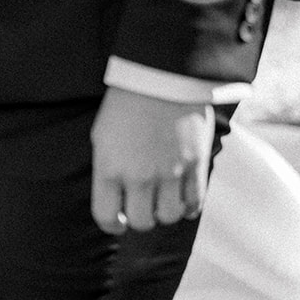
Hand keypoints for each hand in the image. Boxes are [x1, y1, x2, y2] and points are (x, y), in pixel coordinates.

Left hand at [90, 88, 213, 233]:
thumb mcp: (103, 137)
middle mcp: (138, 175)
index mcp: (109, 168)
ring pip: (169, 217)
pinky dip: (189, 207)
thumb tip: (116, 199)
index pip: (106, 216)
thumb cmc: (126, 104)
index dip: (112, 224)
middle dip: (140, 218)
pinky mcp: (196, 164)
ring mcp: (170, 172)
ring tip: (164, 201)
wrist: (161, 75)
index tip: (118, 221)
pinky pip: (195, 203)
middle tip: (143, 207)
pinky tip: (184, 199)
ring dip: (165, 213)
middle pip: (141, 221)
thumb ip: (108, 171)